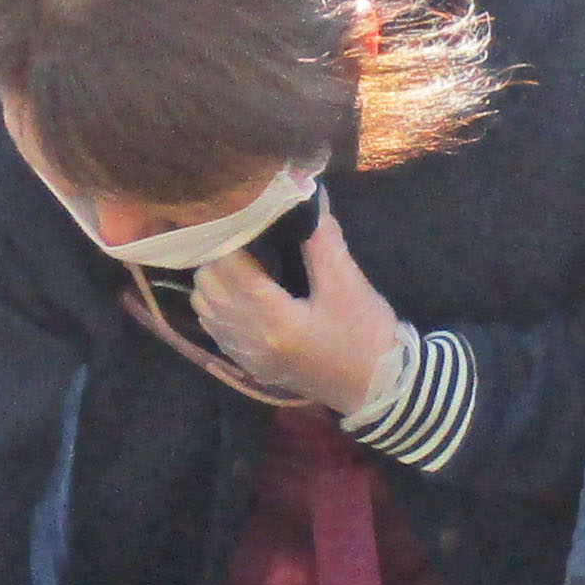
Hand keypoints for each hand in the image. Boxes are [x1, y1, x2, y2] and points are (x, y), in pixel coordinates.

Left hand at [189, 213, 404, 415]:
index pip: (230, 267)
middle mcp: (251, 340)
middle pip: (208, 286)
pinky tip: (238, 289)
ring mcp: (247, 356)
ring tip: (237, 257)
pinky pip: (215, 328)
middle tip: (239, 231)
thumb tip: (304, 195)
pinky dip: (217, 304)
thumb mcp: (348, 283)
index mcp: (275, 321)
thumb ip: (321, 239)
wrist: (379, 390)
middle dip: (218, 255)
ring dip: (214, 279)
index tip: (239, 212)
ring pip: (206, 307)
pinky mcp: (251, 365)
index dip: (229, 236)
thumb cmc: (366, 336)